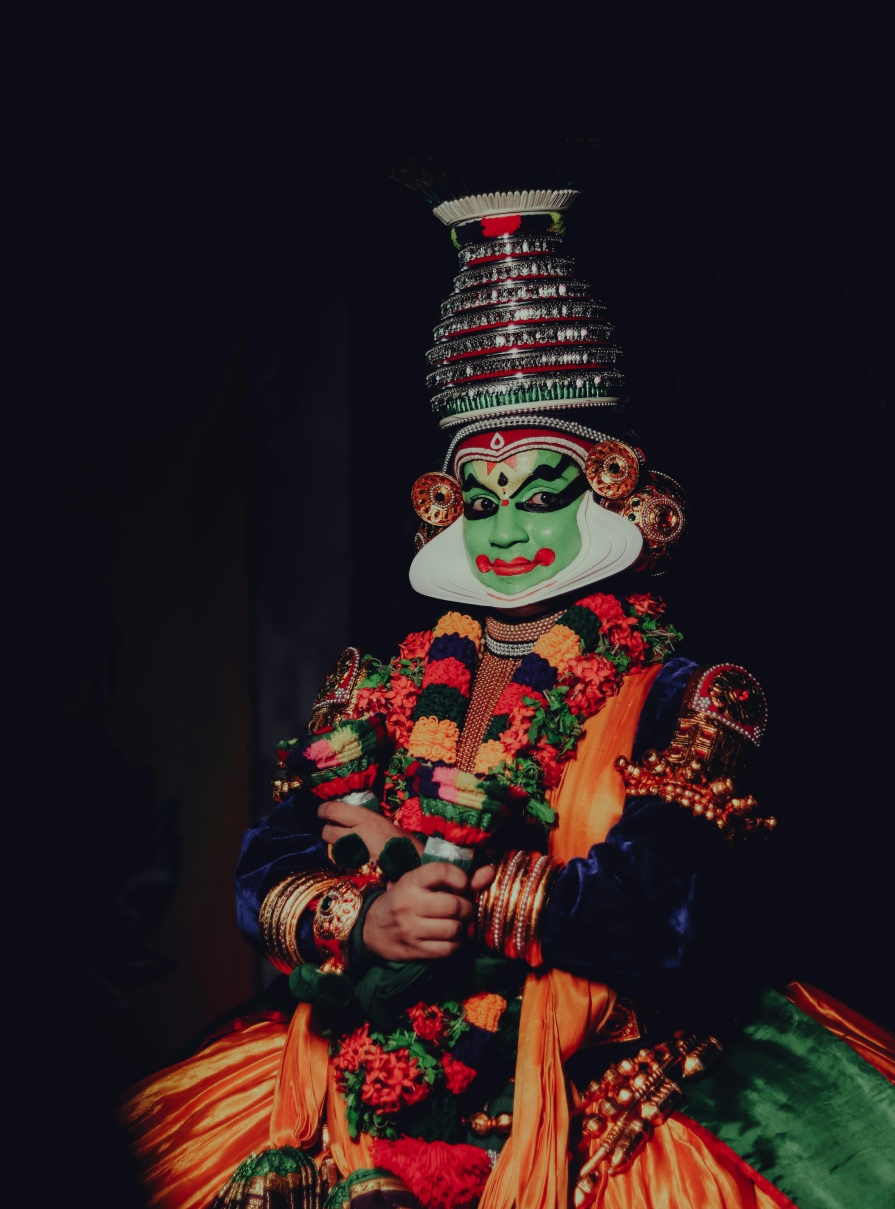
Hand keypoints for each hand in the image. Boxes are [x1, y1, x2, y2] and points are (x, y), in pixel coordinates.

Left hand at [317, 799, 423, 861]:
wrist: (414, 868)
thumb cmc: (405, 845)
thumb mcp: (386, 825)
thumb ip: (366, 823)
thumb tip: (350, 821)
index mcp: (365, 818)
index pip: (332, 810)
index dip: (324, 811)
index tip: (324, 812)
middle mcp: (355, 834)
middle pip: (326, 831)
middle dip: (329, 832)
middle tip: (336, 831)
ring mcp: (353, 854)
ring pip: (332, 849)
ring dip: (336, 848)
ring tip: (349, 848)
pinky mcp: (354, 871)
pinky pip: (342, 864)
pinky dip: (345, 862)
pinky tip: (356, 862)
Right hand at [362, 862, 494, 961]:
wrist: (372, 928)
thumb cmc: (404, 899)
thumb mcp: (421, 883)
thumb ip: (457, 878)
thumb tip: (490, 872)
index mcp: (411, 881)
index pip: (442, 871)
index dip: (460, 878)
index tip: (462, 885)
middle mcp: (409, 904)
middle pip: (454, 905)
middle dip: (465, 907)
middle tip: (463, 908)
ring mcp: (411, 929)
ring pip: (453, 929)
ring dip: (460, 927)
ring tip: (454, 923)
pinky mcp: (414, 950)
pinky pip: (447, 949)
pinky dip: (454, 944)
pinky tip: (448, 937)